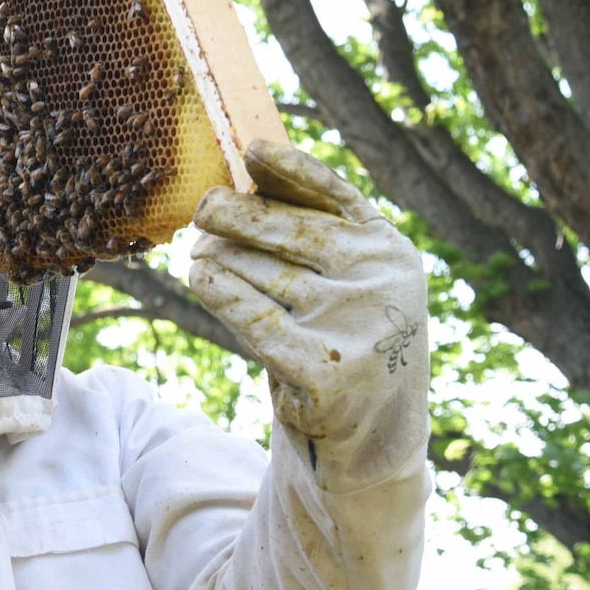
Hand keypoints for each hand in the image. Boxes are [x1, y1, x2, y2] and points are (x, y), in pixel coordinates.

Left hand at [191, 141, 429, 472]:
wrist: (373, 439)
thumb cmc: (345, 343)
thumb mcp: (348, 284)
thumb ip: (315, 238)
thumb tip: (246, 182)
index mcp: (391, 249)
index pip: (337, 195)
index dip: (293, 169)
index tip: (252, 149)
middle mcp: (381, 282)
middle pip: (291, 233)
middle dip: (237, 217)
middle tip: (202, 207)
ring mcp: (356, 326)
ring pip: (265, 274)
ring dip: (221, 258)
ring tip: (197, 251)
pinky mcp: (326, 370)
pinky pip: (255, 319)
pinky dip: (221, 293)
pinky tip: (199, 276)